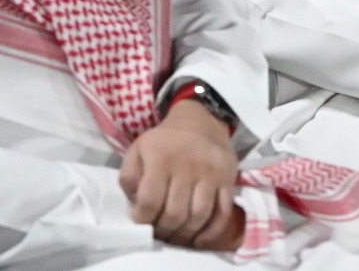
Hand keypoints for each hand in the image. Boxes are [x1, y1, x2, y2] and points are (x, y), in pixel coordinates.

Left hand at [119, 99, 242, 250]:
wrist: (201, 120)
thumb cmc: (165, 140)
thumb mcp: (138, 149)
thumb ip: (129, 177)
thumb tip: (135, 205)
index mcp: (162, 157)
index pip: (150, 201)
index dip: (142, 219)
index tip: (141, 221)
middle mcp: (188, 164)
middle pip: (175, 213)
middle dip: (163, 230)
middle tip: (159, 231)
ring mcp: (211, 172)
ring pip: (198, 216)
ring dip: (184, 234)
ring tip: (175, 235)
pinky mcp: (229, 178)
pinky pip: (223, 212)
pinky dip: (211, 232)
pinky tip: (199, 239)